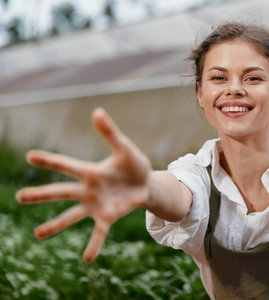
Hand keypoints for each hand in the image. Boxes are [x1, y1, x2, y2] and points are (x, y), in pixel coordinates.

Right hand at [16, 108, 151, 261]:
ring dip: (56, 225)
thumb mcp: (124, 148)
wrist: (147, 183)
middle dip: (42, 194)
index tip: (30, 156)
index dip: (50, 161)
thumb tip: (97, 111)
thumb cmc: (133, 165)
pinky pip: (98, 232)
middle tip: (19, 197)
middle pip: (61, 192)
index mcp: (90, 171)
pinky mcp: (108, 216)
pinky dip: (93, 244)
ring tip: (37, 235)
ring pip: (71, 216)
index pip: (67, 165)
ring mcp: (96, 205)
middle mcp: (88, 189)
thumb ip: (110, 133)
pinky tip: (86, 258)